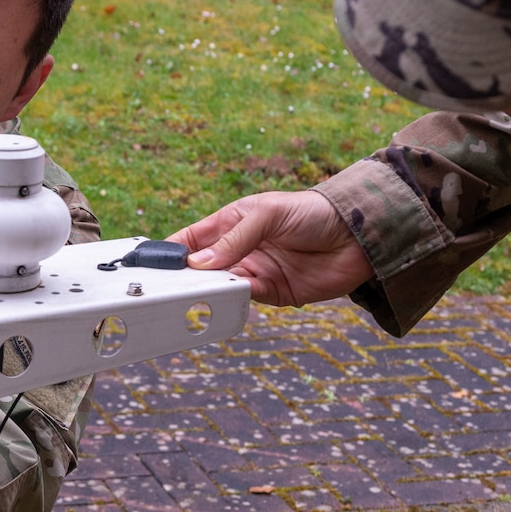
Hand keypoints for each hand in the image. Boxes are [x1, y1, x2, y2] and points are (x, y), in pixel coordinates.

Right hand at [171, 188, 370, 306]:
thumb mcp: (268, 214)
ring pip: (219, 286)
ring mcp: (255, 272)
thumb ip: (234, 238)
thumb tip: (199, 264)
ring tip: (191, 292)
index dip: (170, 250)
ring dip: (207, 289)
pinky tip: (224, 296)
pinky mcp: (273, 293)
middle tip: (164, 286)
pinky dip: (232, 300)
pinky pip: (244, 299)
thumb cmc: (313, 211)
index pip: (191, 239)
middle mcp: (239, 249)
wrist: (360, 235)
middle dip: (183, 276)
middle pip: (201, 268)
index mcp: (231, 222)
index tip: (151, 263)